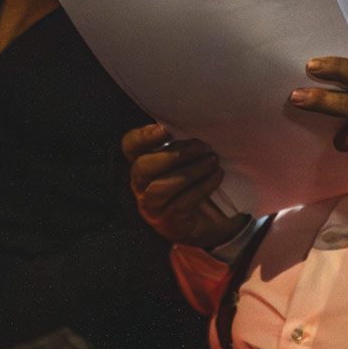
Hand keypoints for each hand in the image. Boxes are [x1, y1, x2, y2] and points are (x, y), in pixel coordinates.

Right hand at [123, 124, 251, 248]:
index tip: (164, 130)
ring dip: (191, 171)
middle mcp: (141, 187)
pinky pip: (181, 204)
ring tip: (213, 161)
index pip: (130, 147)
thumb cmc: (198, 183)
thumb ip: (184, 145)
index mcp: (143, 165)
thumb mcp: (189, 161)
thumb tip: (199, 124)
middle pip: (142, 168)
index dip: (142, 137)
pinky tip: (217, 176)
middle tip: (203, 146)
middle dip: (174, 155)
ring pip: (161, 187)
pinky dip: (202, 187)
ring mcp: (153, 208)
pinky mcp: (170, 224)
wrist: (214, 221)